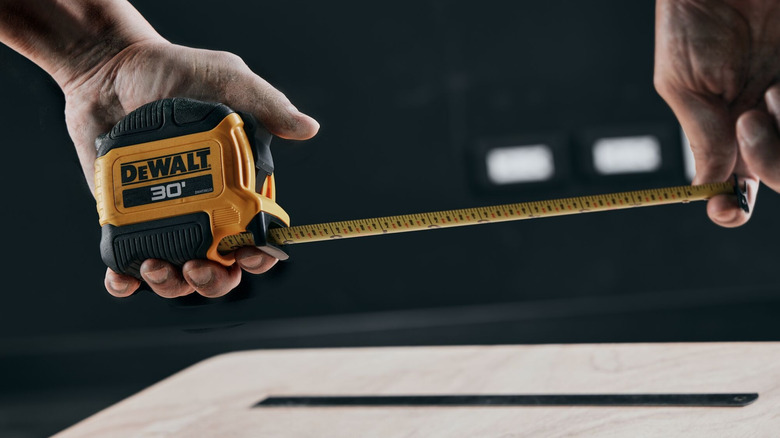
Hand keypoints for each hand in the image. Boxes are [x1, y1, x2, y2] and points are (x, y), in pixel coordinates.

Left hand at [66, 39, 318, 297]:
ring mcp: (163, 217)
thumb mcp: (226, 80)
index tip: (247, 254)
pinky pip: (125, 263)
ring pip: (176, 274)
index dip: (259, 256)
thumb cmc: (174, 70)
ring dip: (171, 286)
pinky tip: (120, 279)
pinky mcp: (124, 219)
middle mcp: (203, 209)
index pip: (256, 235)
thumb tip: (309, 128)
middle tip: (198, 266)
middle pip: (220, 268)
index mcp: (236, 187)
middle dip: (214, 281)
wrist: (108, 67)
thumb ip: (265, 104)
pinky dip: (124, 282)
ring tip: (155, 267)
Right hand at [654, 0, 779, 226]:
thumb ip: (702, 134)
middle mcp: (763, 120)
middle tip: (749, 120)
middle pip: (779, 175)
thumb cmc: (691, 18)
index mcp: (723, 129)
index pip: (733, 186)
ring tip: (775, 87)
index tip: (726, 208)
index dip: (730, 207)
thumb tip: (712, 184)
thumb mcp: (682, 83)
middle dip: (768, 161)